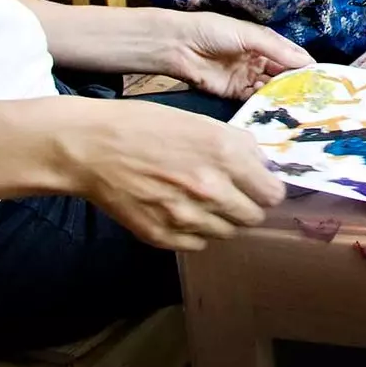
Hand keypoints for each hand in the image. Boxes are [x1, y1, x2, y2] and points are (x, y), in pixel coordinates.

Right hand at [69, 98, 285, 249]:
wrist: (92, 147)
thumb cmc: (145, 126)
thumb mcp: (199, 122)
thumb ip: (238, 145)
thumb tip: (264, 166)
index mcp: (224, 154)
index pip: (272, 193)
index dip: (266, 189)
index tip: (257, 186)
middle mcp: (210, 189)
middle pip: (253, 218)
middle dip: (245, 206)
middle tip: (229, 193)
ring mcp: (186, 216)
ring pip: (226, 233)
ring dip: (219, 220)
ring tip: (198, 200)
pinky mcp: (163, 236)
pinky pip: (198, 244)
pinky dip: (194, 232)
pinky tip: (178, 210)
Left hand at [164, 11, 314, 99]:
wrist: (180, 46)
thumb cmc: (214, 31)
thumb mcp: (249, 34)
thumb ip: (277, 48)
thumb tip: (306, 61)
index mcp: (264, 43)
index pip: (290, 55)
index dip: (305, 66)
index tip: (322, 78)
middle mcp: (258, 60)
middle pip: (282, 75)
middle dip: (296, 84)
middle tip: (314, 96)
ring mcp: (246, 77)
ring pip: (270, 89)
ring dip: (282, 96)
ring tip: (298, 105)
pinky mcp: (233, 93)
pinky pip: (254, 100)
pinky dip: (264, 103)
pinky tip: (276, 107)